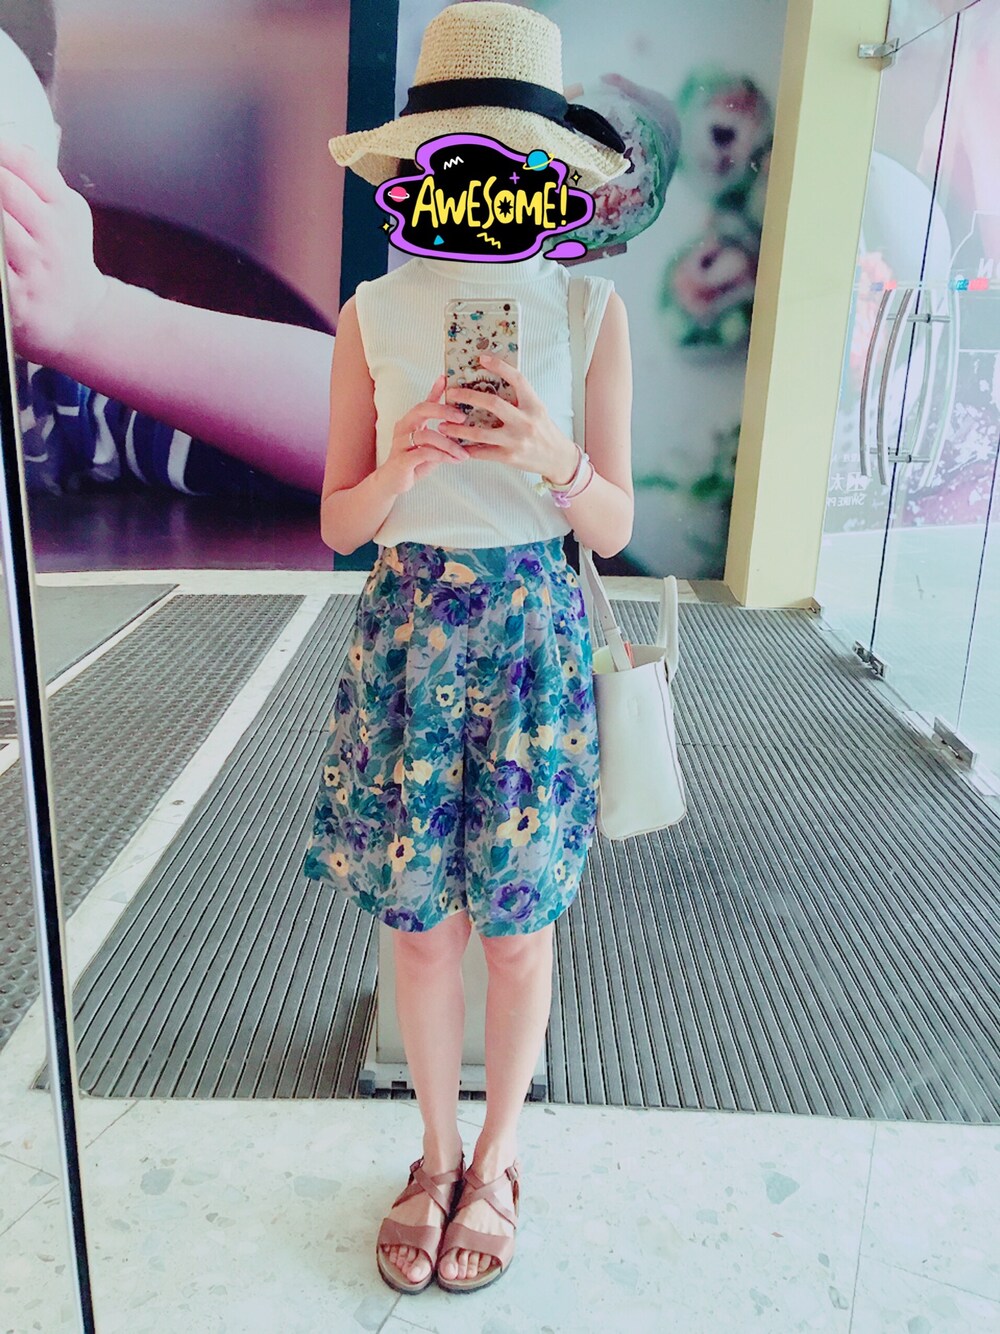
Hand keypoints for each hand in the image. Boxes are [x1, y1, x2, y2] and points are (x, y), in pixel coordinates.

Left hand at [0, 137, 110, 362]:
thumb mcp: (68, 215)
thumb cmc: (66, 257)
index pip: (27, 164)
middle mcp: (54, 237)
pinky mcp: (17, 296)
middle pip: (6, 188)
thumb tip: (9, 146)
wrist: (82, 315)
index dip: (1, 151)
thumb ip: (42, 182)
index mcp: (66, 210)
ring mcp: (35, 267)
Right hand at [382, 374, 470, 494]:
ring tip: (463, 454)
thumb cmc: (413, 462)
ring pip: (426, 435)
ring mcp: (400, 443)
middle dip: (443, 411)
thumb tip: (462, 423)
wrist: (392, 483)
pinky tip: (453, 460)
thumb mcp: (429, 444)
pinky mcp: (401, 460)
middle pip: (421, 409)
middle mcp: (402, 428)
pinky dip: (441, 456)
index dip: (435, 390)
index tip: (446, 379)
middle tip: (462, 417)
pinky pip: (423, 453)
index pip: (424, 402)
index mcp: (410, 422)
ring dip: (448, 443)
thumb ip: (441, 433)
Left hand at [440, 353, 578, 482]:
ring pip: (480, 432)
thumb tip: (494, 381)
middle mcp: (525, 421)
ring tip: (443, 425)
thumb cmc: (544, 431)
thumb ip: (519, 398)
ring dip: (458, 428)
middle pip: (492, 404)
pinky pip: (483, 452)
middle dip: (468, 396)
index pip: (517, 379)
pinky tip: (455, 445)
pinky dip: (467, 449)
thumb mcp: (537, 410)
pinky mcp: (509, 457)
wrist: (558, 458)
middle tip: (451, 393)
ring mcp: (516, 440)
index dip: (499, 366)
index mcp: (533, 405)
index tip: (482, 358)